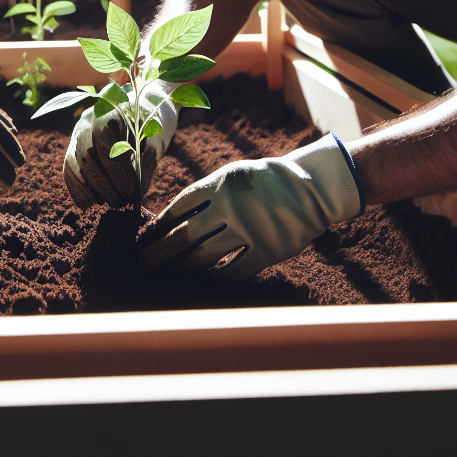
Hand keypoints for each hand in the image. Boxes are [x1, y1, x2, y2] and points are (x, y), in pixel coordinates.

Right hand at [63, 90, 177, 207]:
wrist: (143, 110)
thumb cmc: (152, 123)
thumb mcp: (157, 137)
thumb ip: (148, 160)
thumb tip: (138, 192)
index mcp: (109, 110)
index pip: (104, 136)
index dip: (115, 165)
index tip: (130, 189)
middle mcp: (87, 121)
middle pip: (86, 154)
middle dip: (102, 183)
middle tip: (119, 203)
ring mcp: (77, 135)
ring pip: (74, 164)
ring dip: (89, 190)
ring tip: (107, 207)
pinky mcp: (74, 150)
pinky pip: (69, 171)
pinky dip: (78, 190)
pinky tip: (89, 206)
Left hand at [139, 133, 362, 280]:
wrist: (312, 187)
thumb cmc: (265, 181)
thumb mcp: (234, 176)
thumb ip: (207, 194)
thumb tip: (170, 219)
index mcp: (221, 184)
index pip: (180, 206)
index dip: (161, 223)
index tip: (149, 236)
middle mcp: (232, 206)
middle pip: (186, 235)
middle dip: (161, 251)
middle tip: (144, 263)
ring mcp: (250, 230)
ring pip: (205, 256)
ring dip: (183, 267)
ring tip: (170, 272)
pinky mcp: (268, 251)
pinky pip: (234, 272)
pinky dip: (217, 278)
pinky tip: (207, 280)